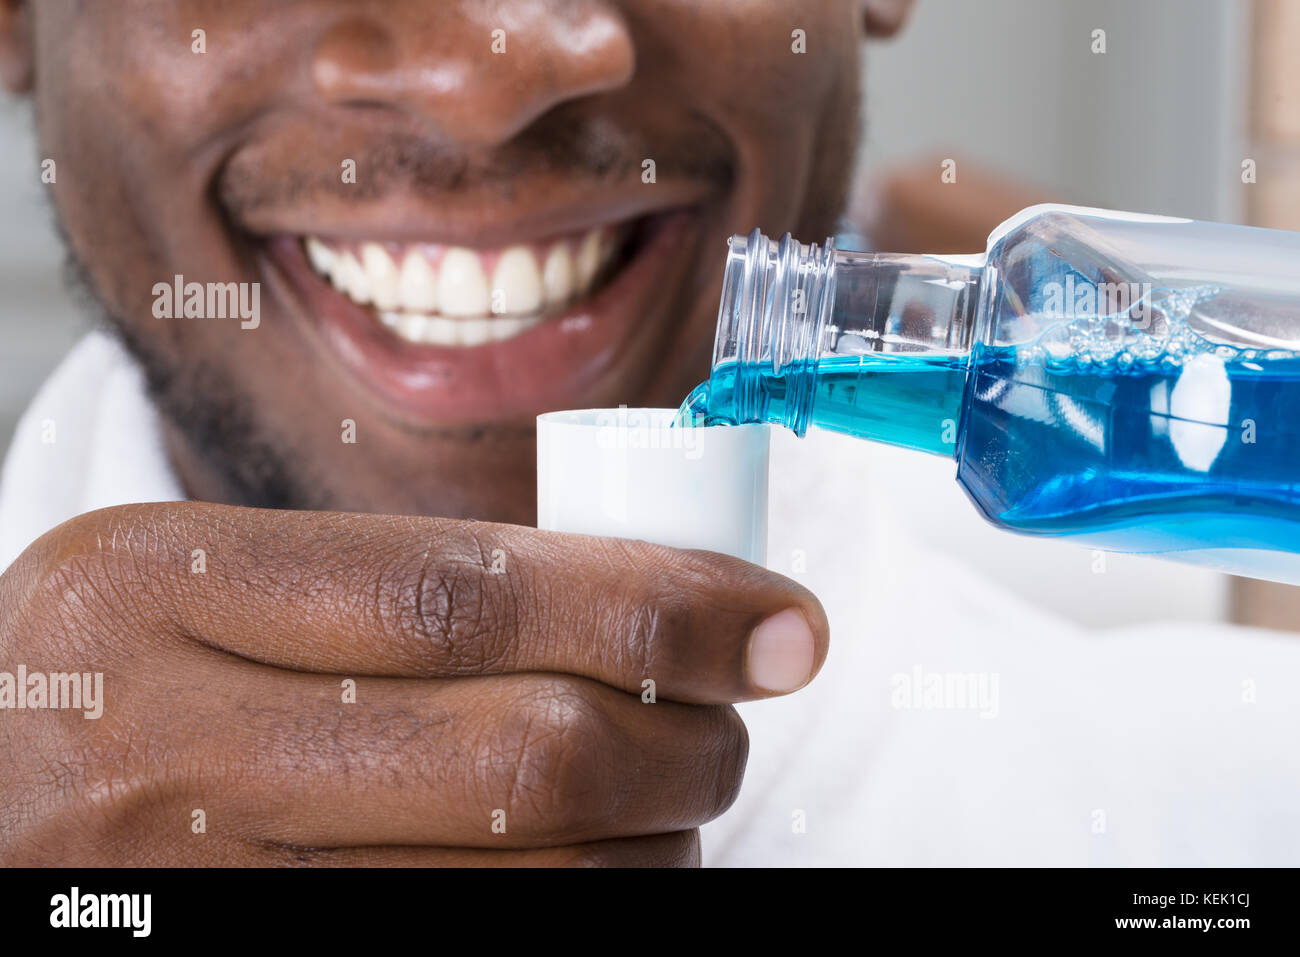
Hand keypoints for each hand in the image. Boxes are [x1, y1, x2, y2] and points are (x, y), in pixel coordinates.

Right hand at [0, 502, 827, 865]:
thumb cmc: (126, 670)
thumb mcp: (208, 580)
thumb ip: (399, 584)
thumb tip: (647, 606)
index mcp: (158, 588)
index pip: (468, 592)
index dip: (658, 609)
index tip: (780, 622)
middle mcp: (165, 748)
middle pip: (522, 757)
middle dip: (685, 744)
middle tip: (732, 722)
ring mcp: (199, 891)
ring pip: (530, 883)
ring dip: (653, 845)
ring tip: (668, 801)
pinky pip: (479, 941)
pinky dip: (584, 904)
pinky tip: (600, 867)